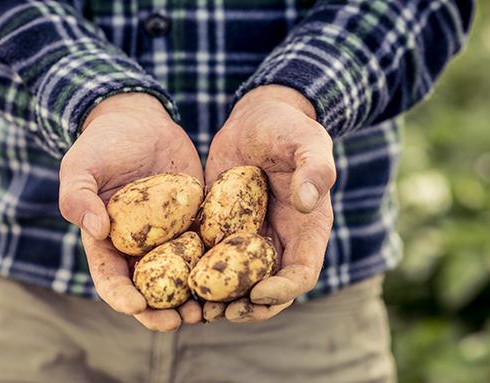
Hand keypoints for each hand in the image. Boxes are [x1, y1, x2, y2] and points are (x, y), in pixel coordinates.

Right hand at [59, 93, 203, 330]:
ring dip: (194, 299)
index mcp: (107, 244)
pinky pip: (207, 249)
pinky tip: (232, 279)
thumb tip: (96, 229)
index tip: (135, 306)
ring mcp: (170, 238)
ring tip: (208, 311)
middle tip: (178, 321)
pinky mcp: (196, 223)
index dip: (121, 297)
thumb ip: (76, 197)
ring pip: (182, 278)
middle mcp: (139, 249)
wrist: (140, 122)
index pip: (111, 279)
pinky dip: (216, 267)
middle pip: (150, 290)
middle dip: (162, 312)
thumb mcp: (80, 166)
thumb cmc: (102, 145)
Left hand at [203, 85, 335, 322]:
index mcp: (306, 232)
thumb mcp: (308, 142)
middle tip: (220, 313)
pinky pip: (210, 260)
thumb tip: (307, 203)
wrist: (255, 120)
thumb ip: (314, 170)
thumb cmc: (287, 129)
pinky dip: (196, 275)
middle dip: (246, 307)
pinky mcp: (220, 231)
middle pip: (267, 291)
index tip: (257, 292)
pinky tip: (175, 282)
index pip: (301, 274)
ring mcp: (248, 240)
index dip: (282, 290)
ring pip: (236, 283)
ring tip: (196, 308)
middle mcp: (278, 243)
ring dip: (219, 300)